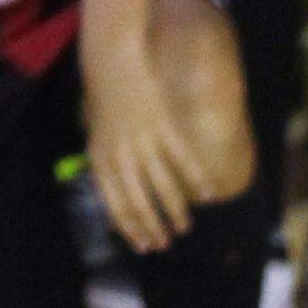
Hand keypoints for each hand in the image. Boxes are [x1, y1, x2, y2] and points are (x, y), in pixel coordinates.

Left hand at [83, 46, 205, 250]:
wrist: (112, 62)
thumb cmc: (105, 99)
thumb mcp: (97, 136)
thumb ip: (107, 165)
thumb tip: (118, 194)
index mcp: (100, 160)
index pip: (116, 205)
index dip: (132, 229)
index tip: (145, 246)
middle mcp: (121, 155)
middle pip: (140, 202)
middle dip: (154, 227)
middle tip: (167, 242)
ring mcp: (143, 141)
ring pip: (163, 186)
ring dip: (176, 210)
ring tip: (186, 226)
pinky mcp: (163, 127)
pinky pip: (183, 159)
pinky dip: (198, 178)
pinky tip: (210, 193)